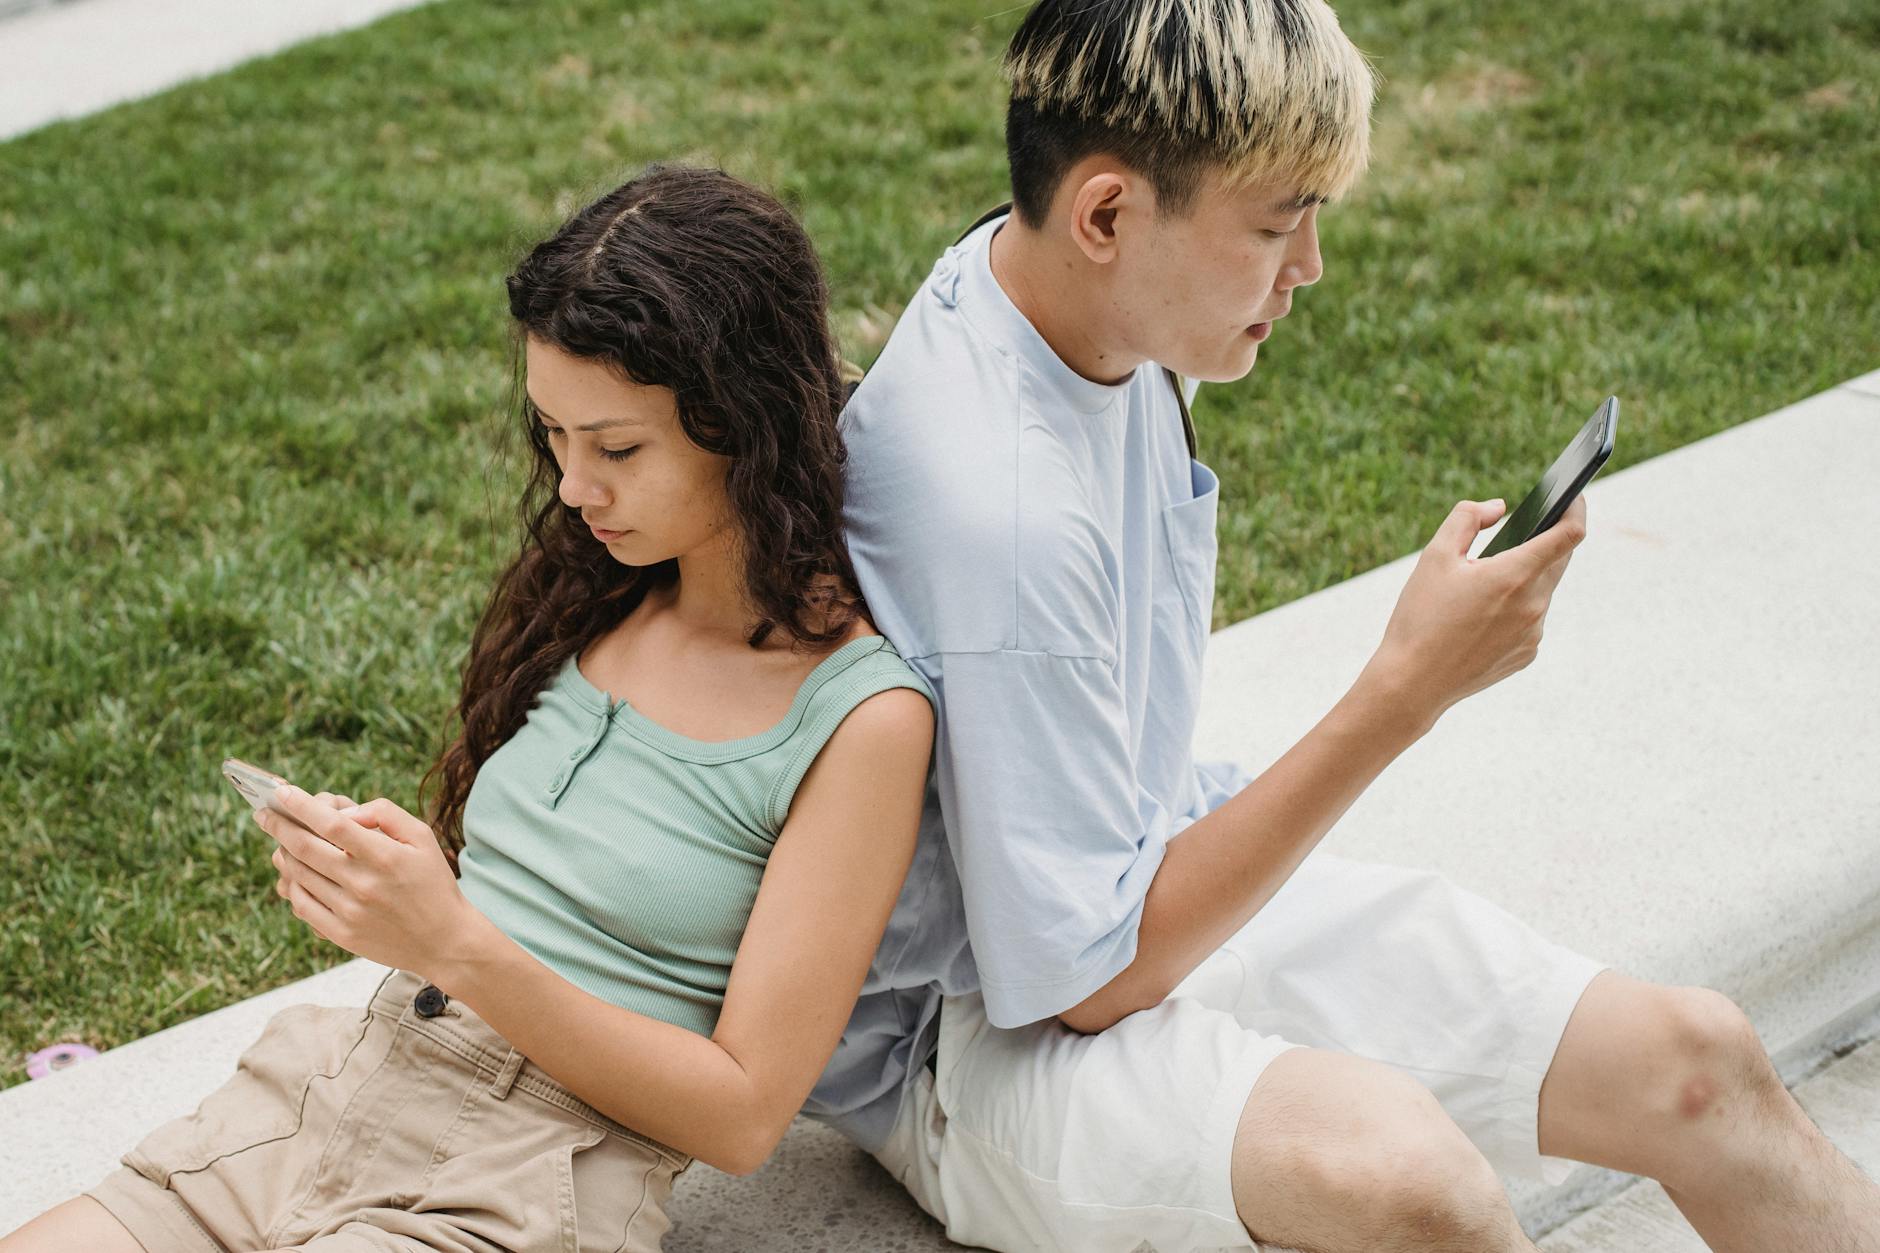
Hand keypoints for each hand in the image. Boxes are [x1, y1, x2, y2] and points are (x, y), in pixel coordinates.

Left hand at [256, 785, 482, 982]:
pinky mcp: (341, 933)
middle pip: (305, 847)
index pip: (332, 824)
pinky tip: (292, 875)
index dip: (302, 806)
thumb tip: (346, 811)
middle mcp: (363, 883)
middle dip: (278, 825)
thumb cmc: (433, 884)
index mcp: (384, 856)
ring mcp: (349, 911)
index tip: (282, 793)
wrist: (444, 941)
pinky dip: (291, 886)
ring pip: (298, 875)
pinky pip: (302, 905)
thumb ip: (386, 814)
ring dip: (282, 853)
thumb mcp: (423, 838)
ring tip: (280, 842)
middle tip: (264, 813)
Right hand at [1364, 494, 1586, 730]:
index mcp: (1514, 575)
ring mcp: (1534, 633)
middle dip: (1544, 542)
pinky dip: (1514, 610)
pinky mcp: (1527, 653)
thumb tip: (1498, 508)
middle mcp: (1534, 605)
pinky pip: (1530, 620)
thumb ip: (1467, 518)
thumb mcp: (1434, 556)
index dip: (1576, 509)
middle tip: (1518, 534)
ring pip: (1541, 591)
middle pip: (1557, 561)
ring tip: (1483, 587)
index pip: (1569, 534)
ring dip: (1523, 579)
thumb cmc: (1420, 617)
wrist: (1412, 682)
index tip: (1572, 497)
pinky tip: (1480, 619)